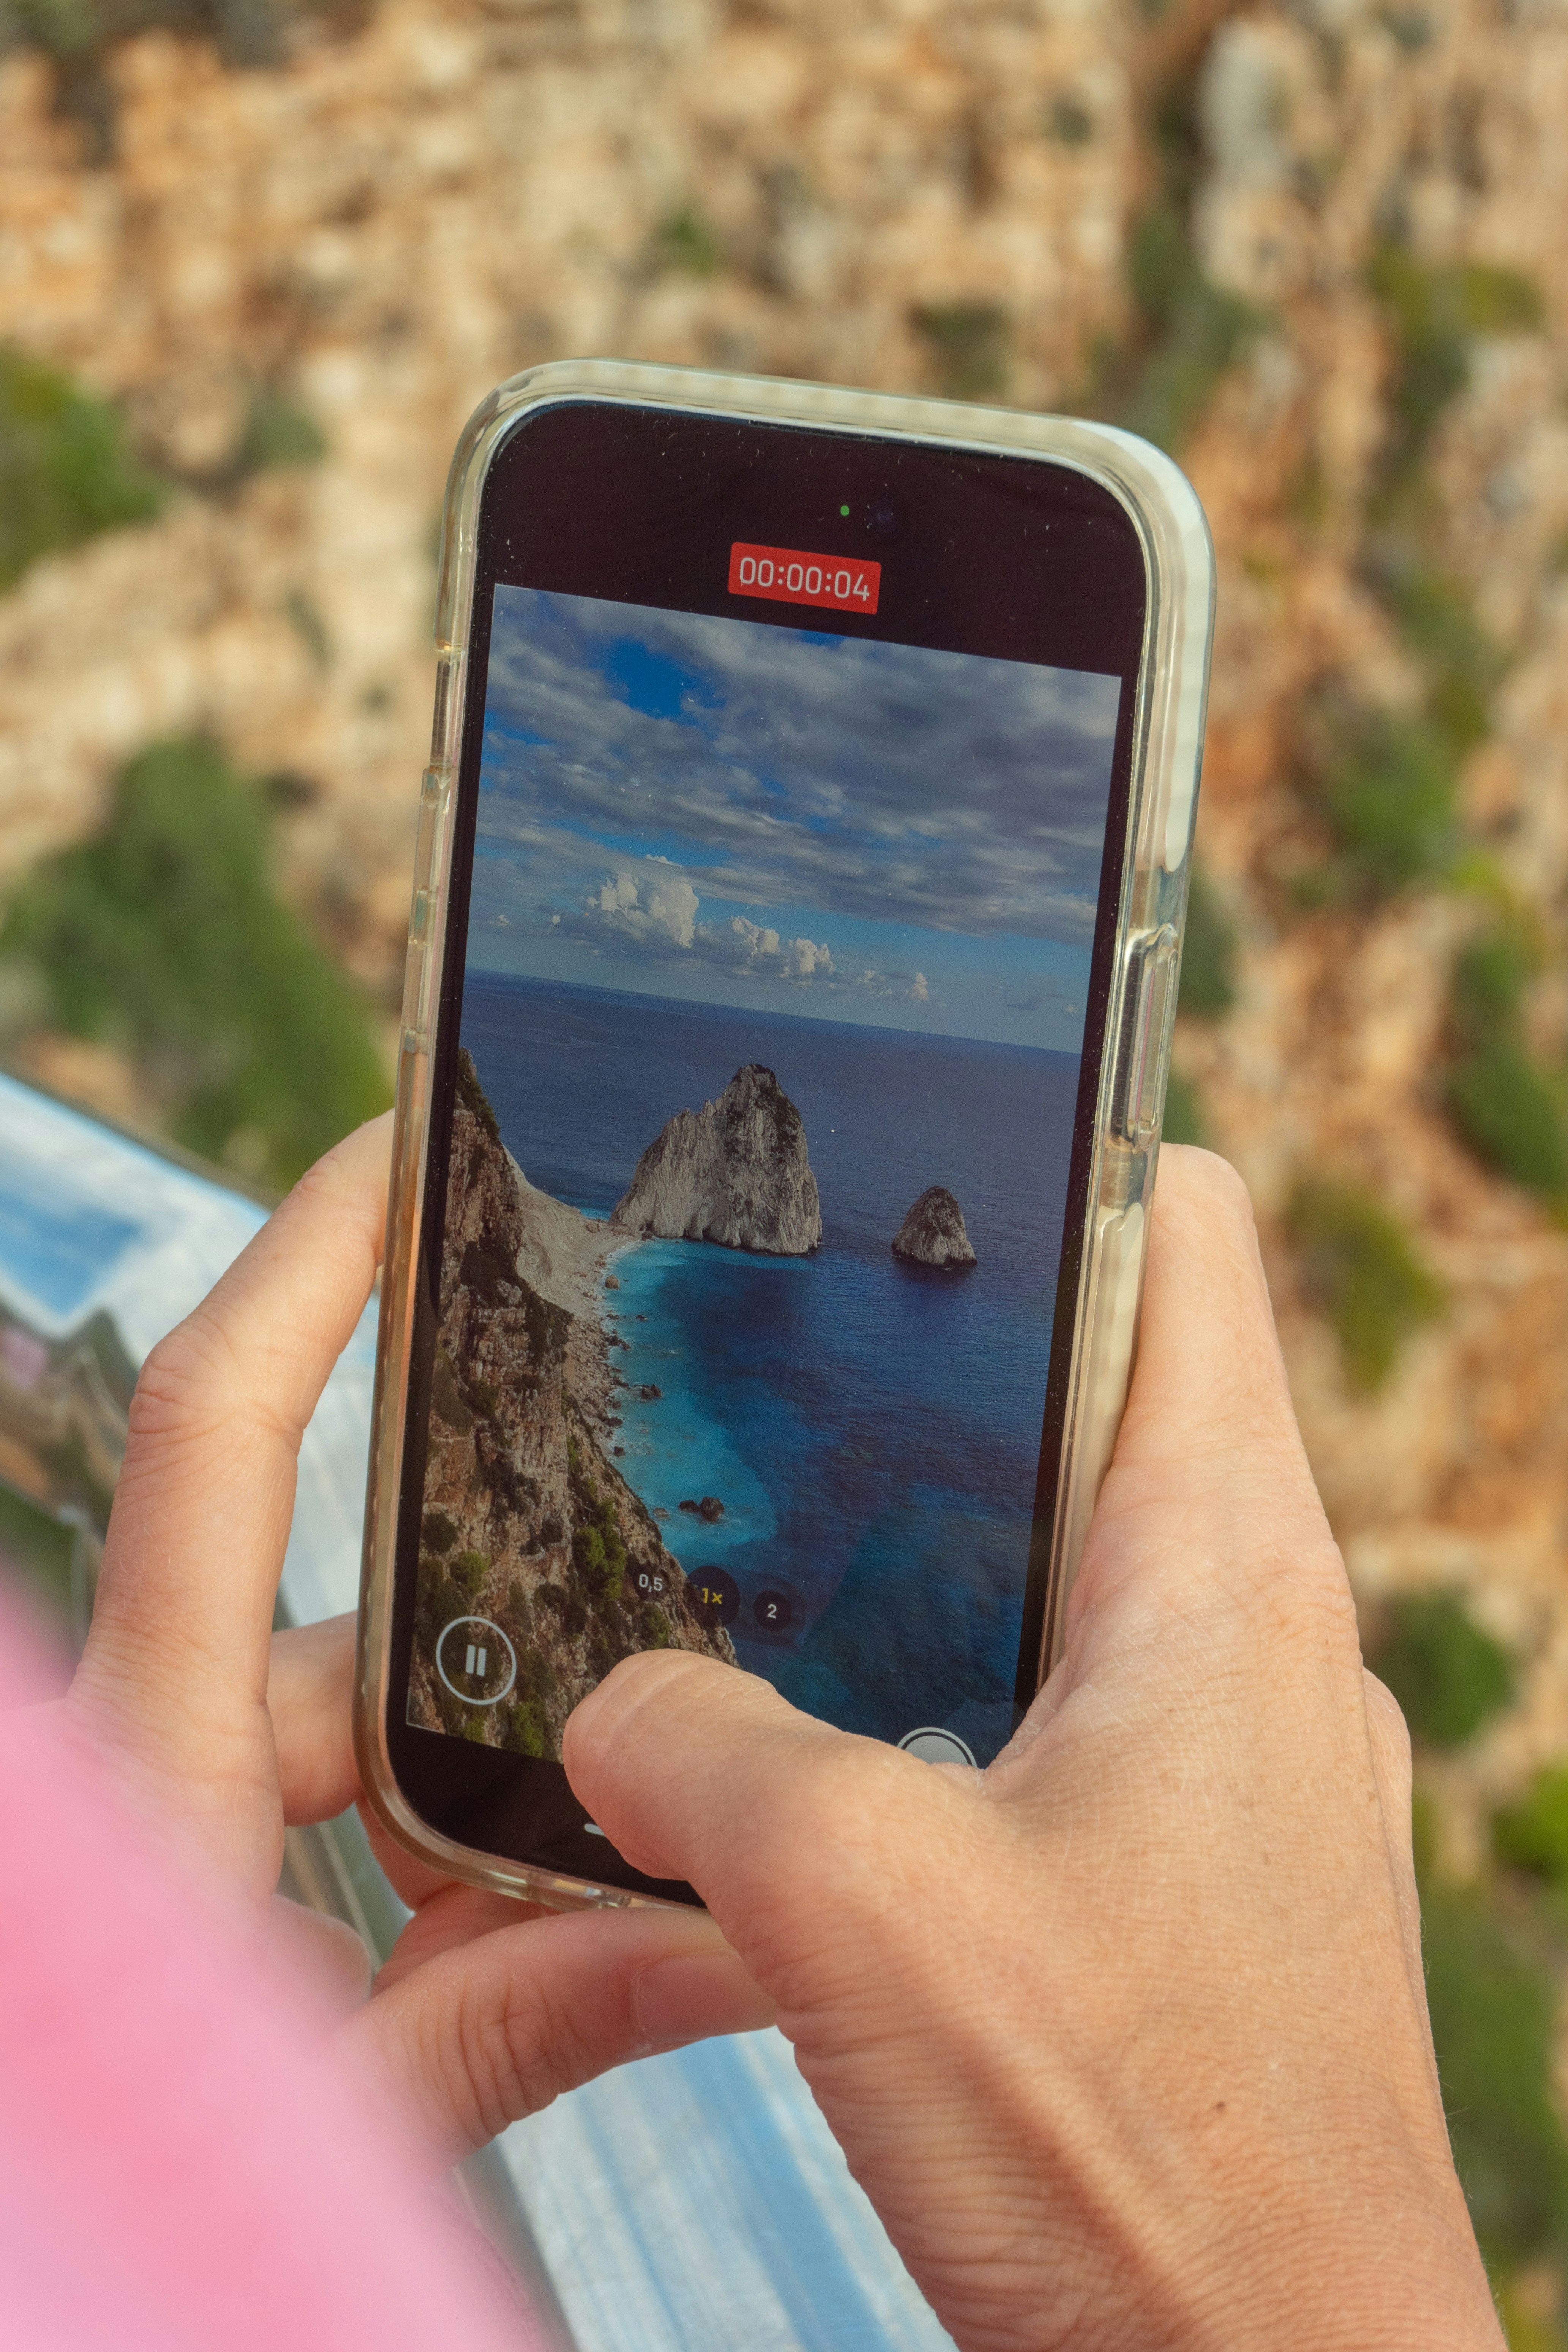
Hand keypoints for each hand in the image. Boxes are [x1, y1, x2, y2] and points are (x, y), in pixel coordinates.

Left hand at [62, 1115, 773, 2166]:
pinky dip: (468, 1858)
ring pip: (380, 1731)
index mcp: (149, 1762)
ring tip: (665, 1834)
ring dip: (505, 1793)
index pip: (217, 1438)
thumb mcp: (322, 2113)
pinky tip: (581, 1917)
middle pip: (349, 1616)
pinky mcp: (228, 1874)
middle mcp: (167, 1751)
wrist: (41, 2287)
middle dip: (505, 1627)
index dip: (310, 1265)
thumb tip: (742, 1941)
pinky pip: (366, 1814)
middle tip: (668, 1612)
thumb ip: (508, 2025)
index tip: (407, 1142)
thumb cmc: (103, 2212)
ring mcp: (195, 1811)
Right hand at [565, 1147, 1502, 2351]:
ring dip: (912, 1558)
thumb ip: (697, 1758)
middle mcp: (1251, 1629)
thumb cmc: (1139, 2156)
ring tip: (755, 1566)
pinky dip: (932, 1696)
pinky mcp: (1188, 1863)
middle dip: (926, 1372)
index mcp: (1223, 1564)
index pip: (1181, 1234)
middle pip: (1094, 1392)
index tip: (898, 1146)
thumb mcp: (858, 1909)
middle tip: (758, 1369)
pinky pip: (1051, 1705)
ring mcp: (1232, 1753)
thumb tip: (597, 1709)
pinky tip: (810, 1762)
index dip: (1055, 1150)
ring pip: (1056, 1560)